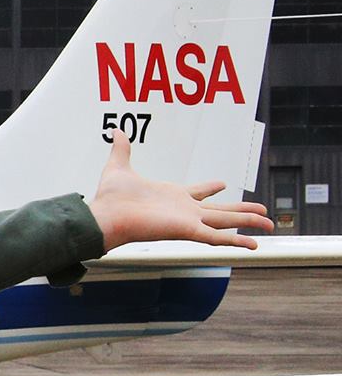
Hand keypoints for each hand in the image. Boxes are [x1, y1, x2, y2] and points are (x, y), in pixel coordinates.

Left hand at [87, 133, 271, 251]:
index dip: (211, 188)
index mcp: (172, 196)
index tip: (223, 184)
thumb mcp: (119, 167)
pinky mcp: (187, 230)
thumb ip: (122, 149)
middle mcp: (184, 210)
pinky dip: (236, 241)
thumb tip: (116, 131)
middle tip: (263, 210)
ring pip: (226, 222)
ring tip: (270, 223)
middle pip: (221, 210)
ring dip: (249, 222)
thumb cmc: (109, 198)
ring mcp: (188, 221)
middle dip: (243, 210)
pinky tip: (254, 244)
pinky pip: (217, 237)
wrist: (105, 215)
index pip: (198, 192)